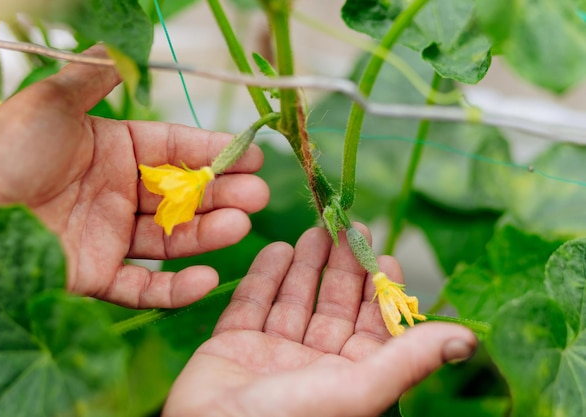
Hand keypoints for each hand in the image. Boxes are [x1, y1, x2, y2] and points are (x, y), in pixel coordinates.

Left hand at [0, 48, 268, 308]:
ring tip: (242, 225)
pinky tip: (207, 278)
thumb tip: (126, 42)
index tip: (251, 154)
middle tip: (259, 194)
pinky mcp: (95, 278)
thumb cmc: (4, 147)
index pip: (176, 151)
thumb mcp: (55, 99)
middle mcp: (117, 194)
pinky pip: (143, 286)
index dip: (214, 152)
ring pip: (171, 239)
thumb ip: (98, 74)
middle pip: (182, 197)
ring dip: (209, 234)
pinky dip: (175, 289)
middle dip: (223, 194)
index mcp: (114, 151)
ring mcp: (108, 237)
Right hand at [164, 225, 476, 416]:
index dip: (379, 289)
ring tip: (317, 229)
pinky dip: (264, 277)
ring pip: (294, 299)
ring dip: (306, 264)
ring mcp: (271, 354)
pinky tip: (276, 248)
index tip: (386, 254)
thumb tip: (466, 339)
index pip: (370, 325)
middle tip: (349, 224)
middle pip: (333, 305)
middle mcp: (312, 364)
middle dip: (342, 265)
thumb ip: (407, 359)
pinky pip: (251, 304)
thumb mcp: (357, 389)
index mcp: (347, 377)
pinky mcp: (232, 346)